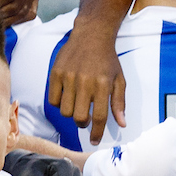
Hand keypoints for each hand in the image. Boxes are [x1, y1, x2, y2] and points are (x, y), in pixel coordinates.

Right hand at [47, 28, 126, 148]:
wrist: (91, 35)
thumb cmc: (107, 59)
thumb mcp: (119, 79)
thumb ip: (119, 103)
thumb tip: (122, 124)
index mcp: (103, 85)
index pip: (100, 117)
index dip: (97, 133)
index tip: (94, 140)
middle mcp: (85, 82)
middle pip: (80, 117)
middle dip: (83, 123)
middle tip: (85, 118)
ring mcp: (69, 77)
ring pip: (65, 111)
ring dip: (71, 113)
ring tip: (76, 104)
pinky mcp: (56, 73)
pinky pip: (53, 100)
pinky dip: (59, 103)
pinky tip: (66, 96)